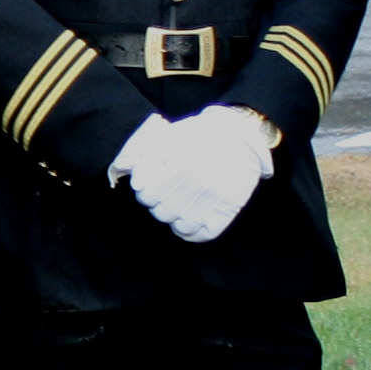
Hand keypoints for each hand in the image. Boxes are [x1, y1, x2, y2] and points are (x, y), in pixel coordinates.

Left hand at [111, 106, 273, 242]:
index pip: (146, 194)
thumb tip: (128, 174)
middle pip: (161, 212)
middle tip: (165, 194)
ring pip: (180, 226)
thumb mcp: (167, 135)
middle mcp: (199, 182)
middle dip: (158, 204)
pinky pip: (204, 234)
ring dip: (174, 218)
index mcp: (180, 164)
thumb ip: (144, 154)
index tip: (150, 185)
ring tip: (177, 206)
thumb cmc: (199, 135)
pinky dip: (193, 232)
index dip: (144, 191)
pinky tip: (189, 219)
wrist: (241, 137)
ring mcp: (216, 198)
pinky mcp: (231, 208)